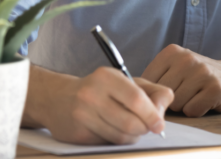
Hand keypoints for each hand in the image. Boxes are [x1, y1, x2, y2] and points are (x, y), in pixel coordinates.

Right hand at [27, 66, 173, 144]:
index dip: (152, 115)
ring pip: (120, 137)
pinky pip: (107, 144)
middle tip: (146, 127)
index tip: (160, 124)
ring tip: (131, 128)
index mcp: (106, 77)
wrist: (57, 98)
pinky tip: (112, 131)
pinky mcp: (76, 135)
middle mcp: (91, 94)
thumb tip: (163, 110)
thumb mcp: (126, 81)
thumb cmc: (100, 89)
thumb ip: (152, 91)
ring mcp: (81, 115)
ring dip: (132, 137)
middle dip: (144, 129)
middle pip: (130, 123)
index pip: (136, 99)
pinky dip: (117, 141)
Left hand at [141, 44, 220, 116]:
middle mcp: (187, 59)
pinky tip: (206, 101)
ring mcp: (202, 73)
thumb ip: (156, 77)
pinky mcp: (215, 89)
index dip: (155, 93)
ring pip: (176, 105)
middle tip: (187, 93)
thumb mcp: (177, 67)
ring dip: (185, 106)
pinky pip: (192, 110)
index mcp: (172, 52)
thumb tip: (134, 96)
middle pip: (162, 95)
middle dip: (171, 101)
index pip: (147, 82)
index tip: (170, 90)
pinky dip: (198, 111)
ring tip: (197, 95)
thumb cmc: (201, 76)